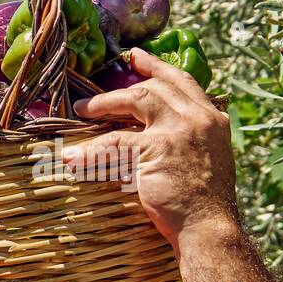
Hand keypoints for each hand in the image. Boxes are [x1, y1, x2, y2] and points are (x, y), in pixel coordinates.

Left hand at [62, 47, 238, 247]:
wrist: (207, 225)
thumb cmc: (201, 200)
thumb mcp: (204, 157)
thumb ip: (186, 138)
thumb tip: (155, 131)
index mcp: (211, 117)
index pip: (182, 81)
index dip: (157, 67)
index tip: (136, 56)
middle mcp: (198, 117)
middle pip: (156, 86)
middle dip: (120, 87)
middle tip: (92, 95)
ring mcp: (178, 131)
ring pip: (135, 100)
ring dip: (102, 104)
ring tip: (80, 110)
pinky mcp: (157, 148)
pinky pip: (114, 141)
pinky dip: (90, 149)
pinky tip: (72, 156)